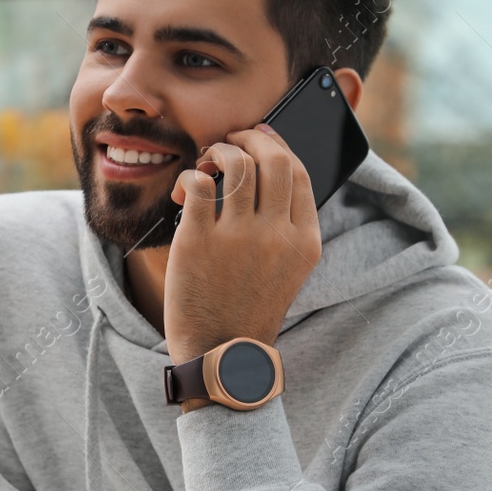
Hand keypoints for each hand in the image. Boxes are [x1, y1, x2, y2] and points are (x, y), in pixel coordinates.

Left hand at [163, 123, 320, 364]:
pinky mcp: (197, 242)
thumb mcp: (287, 269)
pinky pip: (197, 185)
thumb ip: (285, 225)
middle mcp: (277, 235)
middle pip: (272, 159)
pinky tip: (186, 187)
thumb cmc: (248, 308)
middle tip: (232, 139)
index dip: (278, 146)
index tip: (261, 136)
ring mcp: (238, 238)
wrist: (221, 354)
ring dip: (220, 151)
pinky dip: (191, 176)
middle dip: (250, 137)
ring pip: (236, 164)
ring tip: (209, 160)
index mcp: (305, 242)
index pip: (300, 173)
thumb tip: (265, 164)